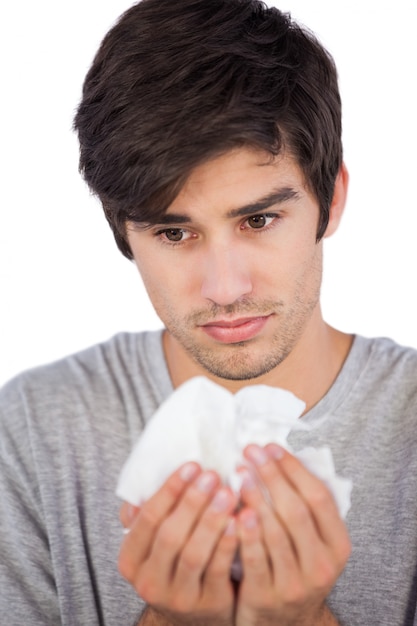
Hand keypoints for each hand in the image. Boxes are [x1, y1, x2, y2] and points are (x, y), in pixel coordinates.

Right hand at [118, 462, 237, 624]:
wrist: (193, 615)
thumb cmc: (174, 564)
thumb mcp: (153, 545)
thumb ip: (148, 517)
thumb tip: (144, 483)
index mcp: (131, 560)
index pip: (148, 518)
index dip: (170, 490)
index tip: (192, 465)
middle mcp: (149, 581)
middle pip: (170, 535)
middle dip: (193, 501)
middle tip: (213, 475)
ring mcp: (178, 597)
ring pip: (194, 554)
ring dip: (212, 519)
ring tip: (229, 492)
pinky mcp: (207, 606)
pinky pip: (218, 570)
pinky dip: (228, 543)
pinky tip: (239, 520)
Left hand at [235, 444, 350, 625]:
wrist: (284, 622)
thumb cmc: (295, 567)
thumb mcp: (312, 543)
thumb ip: (304, 508)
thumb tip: (278, 456)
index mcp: (338, 546)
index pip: (319, 497)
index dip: (294, 469)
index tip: (272, 447)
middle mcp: (322, 566)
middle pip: (296, 511)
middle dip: (271, 476)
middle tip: (250, 452)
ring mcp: (296, 584)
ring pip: (275, 532)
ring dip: (255, 497)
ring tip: (239, 472)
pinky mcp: (267, 598)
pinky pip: (254, 559)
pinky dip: (243, 532)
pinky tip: (233, 510)